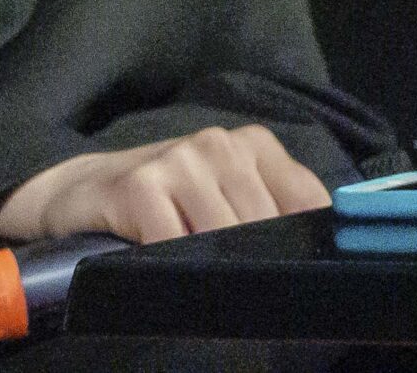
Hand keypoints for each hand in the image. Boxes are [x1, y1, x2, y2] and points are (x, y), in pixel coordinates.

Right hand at [0, 126, 331, 243]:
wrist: (85, 190)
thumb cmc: (170, 203)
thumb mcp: (231, 199)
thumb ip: (277, 215)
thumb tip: (331, 254)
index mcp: (254, 144)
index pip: (311, 205)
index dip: (306, 246)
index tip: (291, 269)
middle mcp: (221, 143)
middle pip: (268, 230)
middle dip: (253, 261)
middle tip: (229, 272)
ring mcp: (180, 159)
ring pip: (226, 240)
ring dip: (211, 265)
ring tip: (191, 261)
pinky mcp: (141, 184)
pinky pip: (178, 245)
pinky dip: (174, 262)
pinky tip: (160, 255)